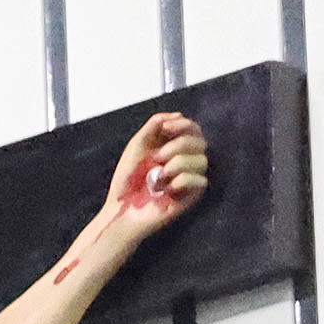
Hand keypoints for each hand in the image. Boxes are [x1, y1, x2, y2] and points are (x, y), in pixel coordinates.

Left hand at [100, 108, 209, 241]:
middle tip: (158, 156)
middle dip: (179, 144)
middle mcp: (184, 161)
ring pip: (202, 160)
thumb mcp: (136, 147)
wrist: (120, 210)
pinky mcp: (190, 195)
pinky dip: (183, 181)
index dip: (184, 124)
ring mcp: (189, 178)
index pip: (192, 129)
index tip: (166, 127)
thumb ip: (153, 126)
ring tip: (160, 175)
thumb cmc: (126, 182)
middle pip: (200, 141)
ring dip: (179, 163)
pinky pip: (201, 181)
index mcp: (172, 148)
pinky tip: (168, 188)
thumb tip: (177, 114)